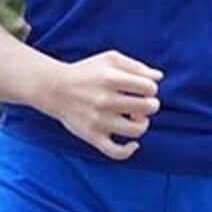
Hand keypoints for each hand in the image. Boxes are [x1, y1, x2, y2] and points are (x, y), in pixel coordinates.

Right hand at [41, 51, 161, 160]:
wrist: (52, 87)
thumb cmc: (87, 72)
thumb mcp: (110, 60)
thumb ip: (137, 66)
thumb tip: (159, 77)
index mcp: (111, 79)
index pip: (150, 88)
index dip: (151, 89)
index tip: (141, 89)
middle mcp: (104, 100)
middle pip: (147, 108)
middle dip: (150, 105)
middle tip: (141, 103)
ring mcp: (98, 120)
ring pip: (137, 130)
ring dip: (142, 124)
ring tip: (135, 117)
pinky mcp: (91, 135)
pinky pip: (116, 152)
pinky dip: (129, 151)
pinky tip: (133, 144)